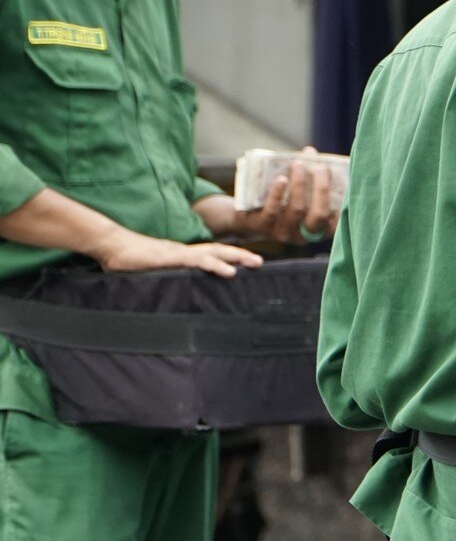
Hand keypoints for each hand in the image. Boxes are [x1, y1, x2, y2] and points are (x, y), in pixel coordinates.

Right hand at [93, 228, 261, 278]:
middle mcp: (183, 251)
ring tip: (255, 263)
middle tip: (261, 262)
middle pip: (219, 251)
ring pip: (214, 252)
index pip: (210, 254)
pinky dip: (216, 265)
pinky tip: (229, 271)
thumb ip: (160, 279)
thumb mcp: (148, 273)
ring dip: (237, 257)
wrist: (109, 246)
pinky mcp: (171, 257)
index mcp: (179, 255)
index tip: (246, 264)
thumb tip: (167, 295)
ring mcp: (178, 253)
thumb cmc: (124, 260)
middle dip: (241, 255)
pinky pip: (198, 260)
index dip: (228, 257)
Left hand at [234, 148, 340, 243]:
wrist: (245, 215)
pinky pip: (272, 211)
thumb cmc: (279, 200)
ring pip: (296, 210)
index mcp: (316, 230)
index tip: (344, 184)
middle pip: (319, 215)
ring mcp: (281, 233)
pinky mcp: (261, 227)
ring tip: (299, 164)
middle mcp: (301, 236)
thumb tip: (310, 152)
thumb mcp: (298, 193)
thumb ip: (308, 177)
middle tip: (320, 167)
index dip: (343, 207)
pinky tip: (281, 179)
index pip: (335, 225)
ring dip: (300, 185)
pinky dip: (278, 194)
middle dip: (321, 189)